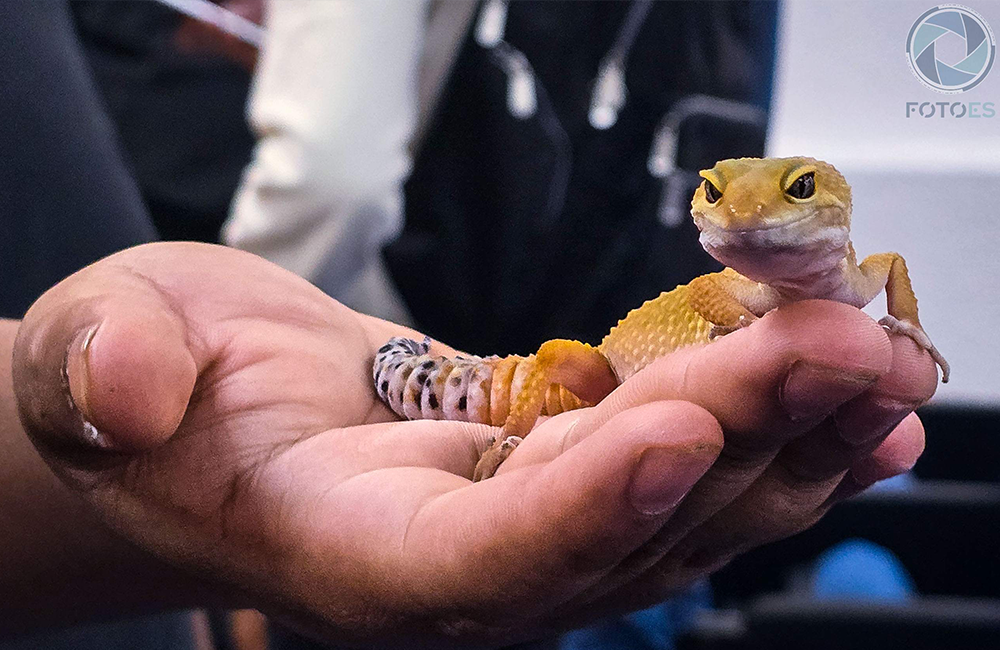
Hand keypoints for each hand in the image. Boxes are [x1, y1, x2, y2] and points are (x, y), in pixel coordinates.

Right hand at [12, 243, 933, 646]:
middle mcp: (455, 566)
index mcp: (342, 552)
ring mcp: (520, 526)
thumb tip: (125, 391)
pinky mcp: (559, 473)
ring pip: (677, 508)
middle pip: (616, 527)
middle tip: (847, 348)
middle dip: (739, 436)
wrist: (208, 412)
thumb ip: (105, 373)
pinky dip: (772, 433)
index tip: (679, 428)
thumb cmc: (150, 393)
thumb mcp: (96, 356)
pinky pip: (680, 469)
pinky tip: (855, 405)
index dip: (579, 514)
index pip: (472, 568)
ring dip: (789, 438)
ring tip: (886, 372)